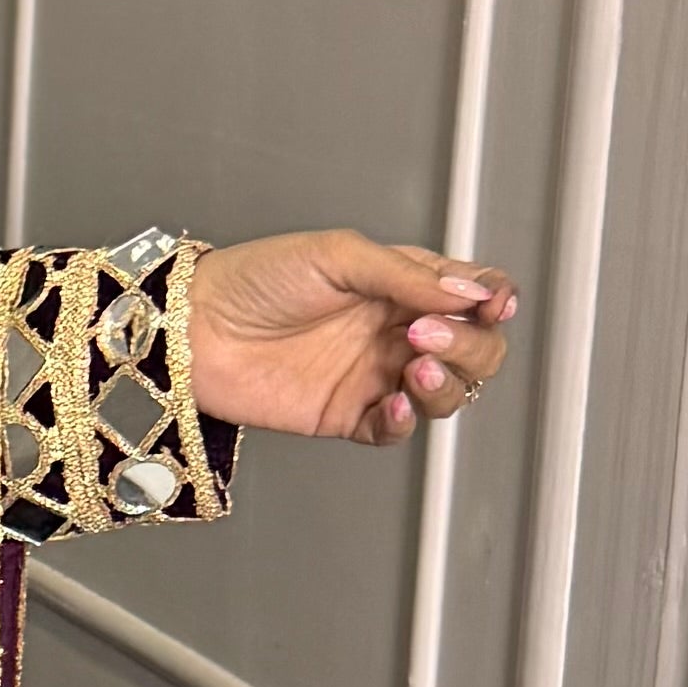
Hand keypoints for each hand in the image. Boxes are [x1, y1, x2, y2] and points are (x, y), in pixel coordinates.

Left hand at [188, 233, 519, 444]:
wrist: (194, 329)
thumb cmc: (254, 278)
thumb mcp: (338, 256)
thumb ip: (407, 276)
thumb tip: (469, 294)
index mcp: (401, 284)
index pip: (471, 295)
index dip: (493, 301)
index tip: (493, 304)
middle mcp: (394, 330)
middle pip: (473, 349)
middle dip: (470, 345)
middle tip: (429, 334)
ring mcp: (374, 374)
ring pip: (444, 393)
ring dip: (446, 383)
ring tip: (417, 367)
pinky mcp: (347, 415)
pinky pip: (394, 430)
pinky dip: (404, 422)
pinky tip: (392, 404)